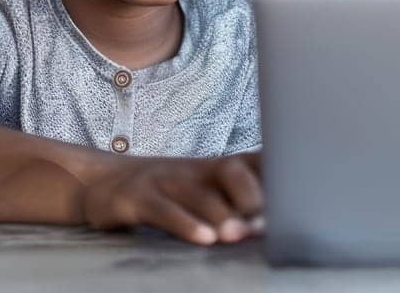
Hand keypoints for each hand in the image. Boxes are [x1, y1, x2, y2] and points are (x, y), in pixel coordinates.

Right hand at [78, 153, 262, 244]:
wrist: (101, 184)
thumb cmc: (166, 195)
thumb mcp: (202, 193)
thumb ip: (235, 205)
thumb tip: (276, 229)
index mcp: (215, 167)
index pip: (254, 162)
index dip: (277, 176)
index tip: (298, 198)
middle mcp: (194, 169)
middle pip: (231, 170)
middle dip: (252, 197)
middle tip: (266, 224)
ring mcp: (164, 180)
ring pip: (199, 192)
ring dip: (222, 214)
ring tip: (239, 234)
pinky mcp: (136, 198)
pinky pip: (163, 210)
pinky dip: (185, 224)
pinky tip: (203, 238)